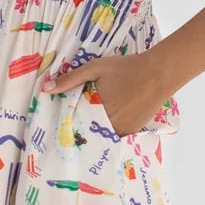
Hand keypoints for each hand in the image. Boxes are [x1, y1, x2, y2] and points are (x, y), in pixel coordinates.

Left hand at [39, 50, 172, 137]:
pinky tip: (104, 126)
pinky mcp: (132, 131)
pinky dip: (108, 133)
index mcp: (95, 109)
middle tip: (71, 127)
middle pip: (87, 132)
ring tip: (86, 128)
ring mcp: (121, 129)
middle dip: (80, 129)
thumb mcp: (95, 68)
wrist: (157, 73)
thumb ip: (71, 79)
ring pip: (101, 136)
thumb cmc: (125, 68)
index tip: (59, 124)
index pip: (74, 123)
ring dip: (94, 133)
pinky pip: (115, 137)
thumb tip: (46, 89)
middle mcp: (108, 124)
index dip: (67, 123)